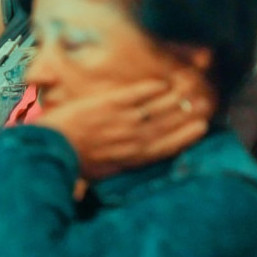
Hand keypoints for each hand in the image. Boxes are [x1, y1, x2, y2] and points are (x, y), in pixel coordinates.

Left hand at [35, 77, 212, 179]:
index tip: (202, 127)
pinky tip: (162, 83)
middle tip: (205, 104)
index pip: (167, 147)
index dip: (186, 136)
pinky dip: (151, 88)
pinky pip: (137, 94)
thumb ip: (115, 166)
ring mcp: (123, 120)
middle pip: (167, 125)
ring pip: (157, 108)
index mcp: (131, 159)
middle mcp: (133, 139)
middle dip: (187, 114)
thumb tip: (124, 166)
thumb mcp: (97, 173)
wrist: (51, 146)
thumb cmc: (69, 163)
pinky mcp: (110, 103)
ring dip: (175, 99)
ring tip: (189, 91)